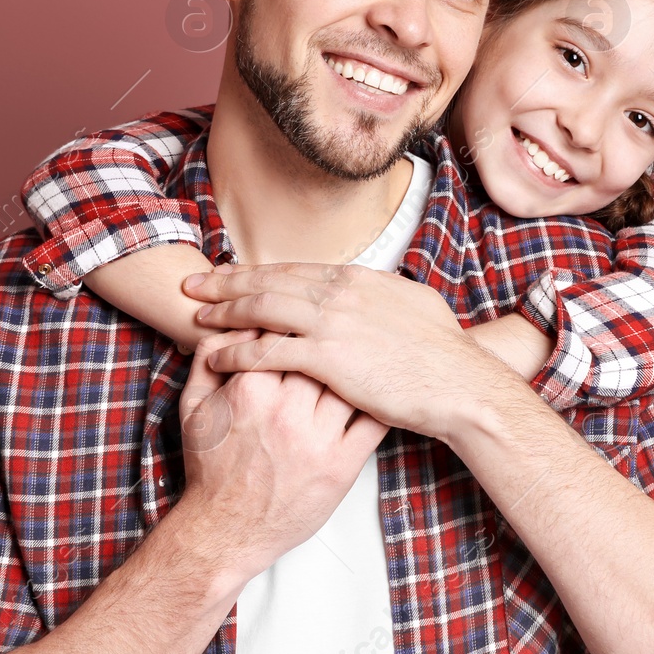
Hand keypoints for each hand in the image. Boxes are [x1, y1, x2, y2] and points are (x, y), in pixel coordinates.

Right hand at [177, 329, 389, 578]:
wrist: (225, 529)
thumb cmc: (210, 468)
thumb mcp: (193, 407)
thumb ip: (207, 360)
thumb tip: (227, 325)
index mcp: (250, 388)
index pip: (283, 333)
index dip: (295, 323)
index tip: (303, 322)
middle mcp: (286, 410)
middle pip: (321, 352)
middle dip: (327, 340)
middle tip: (339, 333)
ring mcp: (317, 438)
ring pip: (349, 381)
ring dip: (356, 367)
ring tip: (361, 358)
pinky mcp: (341, 465)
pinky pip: (373, 423)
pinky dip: (380, 403)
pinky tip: (381, 391)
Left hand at [182, 263, 501, 439]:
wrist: (459, 384)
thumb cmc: (443, 354)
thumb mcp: (413, 306)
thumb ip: (382, 296)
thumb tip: (376, 287)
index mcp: (356, 279)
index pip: (292, 270)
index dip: (256, 272)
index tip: (230, 274)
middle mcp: (338, 292)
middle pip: (267, 282)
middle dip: (225, 283)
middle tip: (194, 286)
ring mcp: (331, 323)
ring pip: (261, 310)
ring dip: (223, 314)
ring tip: (197, 319)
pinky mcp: (326, 358)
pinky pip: (267, 351)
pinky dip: (235, 353)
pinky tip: (215, 358)